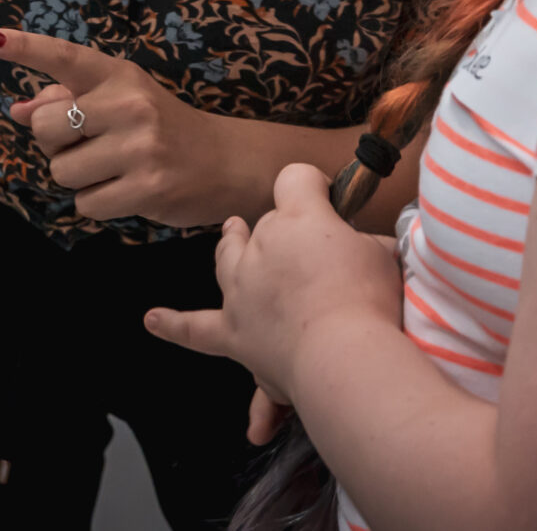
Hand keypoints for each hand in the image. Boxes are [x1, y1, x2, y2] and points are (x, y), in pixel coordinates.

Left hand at [0, 26, 237, 225]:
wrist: (224, 161)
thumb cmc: (158, 127)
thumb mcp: (119, 100)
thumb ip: (67, 99)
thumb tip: (19, 110)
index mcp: (118, 75)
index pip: (64, 57)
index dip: (25, 48)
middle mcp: (129, 104)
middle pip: (45, 128)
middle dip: (56, 144)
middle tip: (89, 144)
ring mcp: (140, 146)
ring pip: (61, 171)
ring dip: (77, 177)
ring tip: (112, 168)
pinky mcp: (148, 187)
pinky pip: (85, 203)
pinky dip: (96, 202)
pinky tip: (125, 189)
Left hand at [142, 163, 403, 403]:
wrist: (345, 357)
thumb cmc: (371, 301)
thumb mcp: (383, 256)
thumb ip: (364, 244)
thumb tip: (363, 246)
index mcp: (298, 219)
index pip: (295, 179)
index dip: (312, 186)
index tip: (327, 197)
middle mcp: (260, 246)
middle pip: (263, 225)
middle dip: (283, 231)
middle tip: (304, 245)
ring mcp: (240, 290)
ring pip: (226, 258)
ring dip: (230, 247)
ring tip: (230, 236)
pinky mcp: (234, 332)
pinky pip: (196, 328)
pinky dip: (175, 325)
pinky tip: (154, 321)